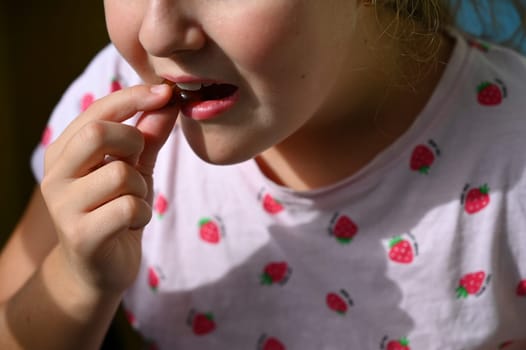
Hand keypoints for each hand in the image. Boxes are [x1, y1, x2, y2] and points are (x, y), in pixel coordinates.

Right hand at [41, 84, 175, 294]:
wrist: (100, 267)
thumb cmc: (116, 210)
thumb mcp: (135, 168)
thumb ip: (149, 135)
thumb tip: (169, 99)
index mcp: (65, 152)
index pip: (97, 110)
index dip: (133, 97)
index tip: (166, 91)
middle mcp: (56, 175)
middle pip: (98, 134)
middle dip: (133, 142)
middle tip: (139, 160)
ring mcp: (63, 207)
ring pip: (121, 174)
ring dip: (141, 188)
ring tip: (133, 202)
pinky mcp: (81, 235)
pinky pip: (128, 207)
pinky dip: (142, 213)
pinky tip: (132, 223)